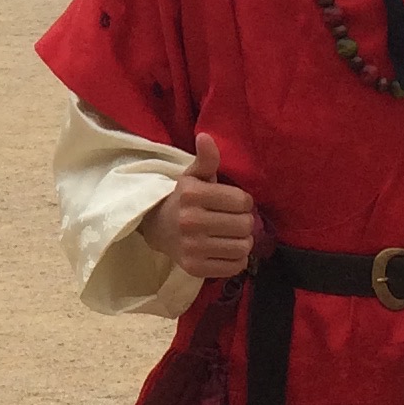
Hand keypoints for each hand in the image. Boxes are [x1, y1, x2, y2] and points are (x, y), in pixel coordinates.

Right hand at [143, 133, 257, 279]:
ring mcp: (192, 247)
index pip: (242, 201)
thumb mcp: (194, 176)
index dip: (243, 201)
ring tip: (232, 236)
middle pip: (245, 225)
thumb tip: (206, 136)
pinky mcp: (194, 268)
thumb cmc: (184, 199)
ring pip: (242, 247)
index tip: (233, 203)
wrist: (158, 228)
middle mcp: (190, 221)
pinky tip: (226, 250)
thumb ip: (206, 159)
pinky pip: (235, 267)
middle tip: (234, 220)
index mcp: (192, 194)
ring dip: (243, 242)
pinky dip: (237, 260)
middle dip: (245, 222)